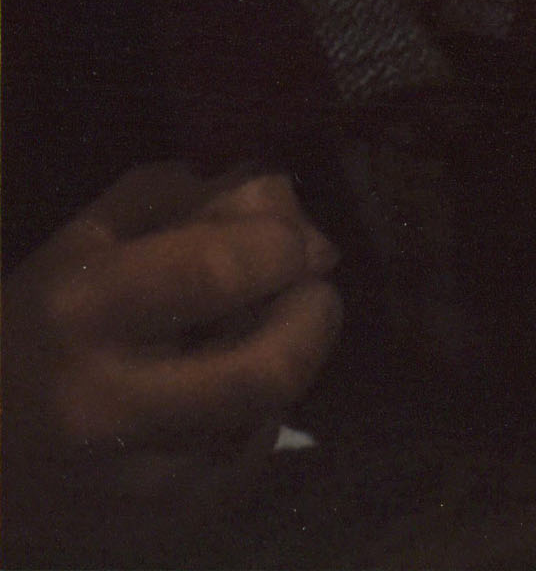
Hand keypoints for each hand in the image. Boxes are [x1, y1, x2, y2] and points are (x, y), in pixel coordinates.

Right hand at [2, 163, 340, 562]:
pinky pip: (251, 462)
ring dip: (285, 362)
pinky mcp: (162, 528)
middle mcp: (111, 406)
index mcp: (82, 313)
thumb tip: (281, 199)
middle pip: (275, 365)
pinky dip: (255, 417)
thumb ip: (180, 200)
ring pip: (270, 414)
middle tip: (307, 288)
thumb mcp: (83, 245)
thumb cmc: (29, 334)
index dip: (283, 243)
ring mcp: (140, 482)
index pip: (223, 269)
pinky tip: (221, 399)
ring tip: (254, 339)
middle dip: (314, 313)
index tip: (287, 239)